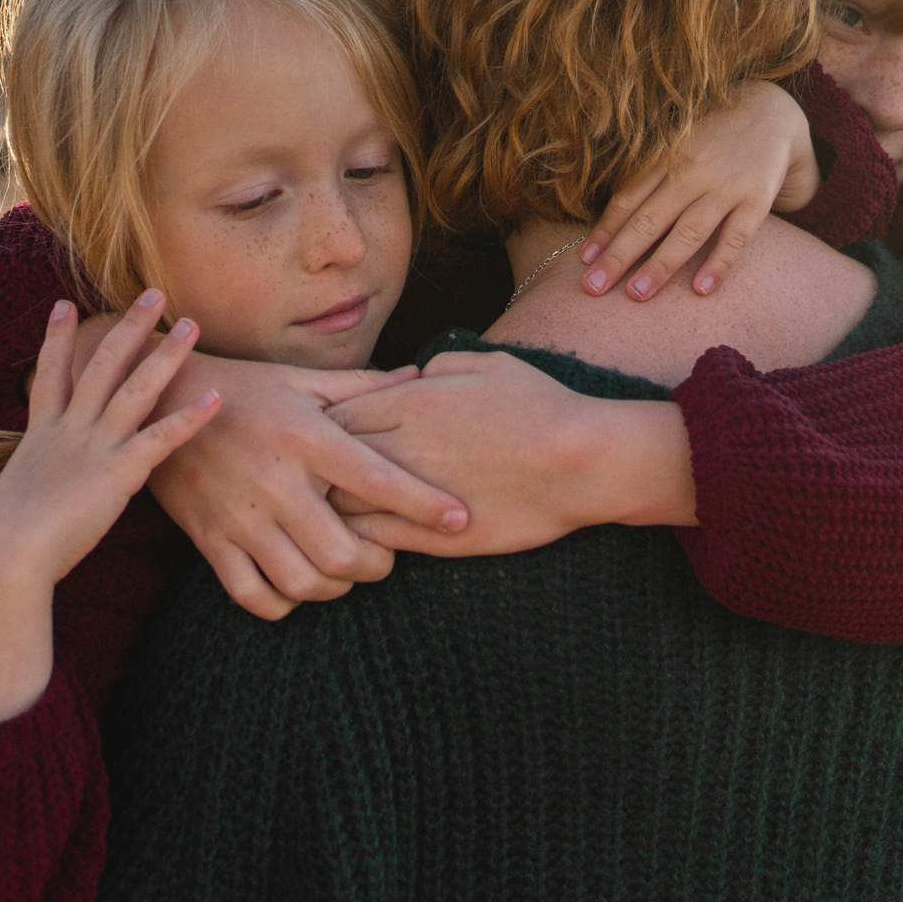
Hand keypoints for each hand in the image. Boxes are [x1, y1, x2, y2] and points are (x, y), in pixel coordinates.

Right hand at [0, 294, 218, 722]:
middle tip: (153, 293)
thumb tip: (35, 496)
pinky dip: (189, 418)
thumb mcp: (15, 500)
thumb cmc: (6, 543)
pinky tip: (216, 398)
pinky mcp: (117, 472)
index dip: (57, 339)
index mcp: (40, 435)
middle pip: (101, 365)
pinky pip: (160, 438)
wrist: (4, 553)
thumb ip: (34, 487)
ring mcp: (94, 446)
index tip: (63, 305)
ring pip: (135, 388)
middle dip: (128, 327)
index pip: (50, 376)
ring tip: (192, 325)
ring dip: (166, 354)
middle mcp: (68, 430)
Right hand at [147, 353, 469, 620]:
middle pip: (342, 554)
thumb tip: (418, 375)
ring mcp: (239, 517)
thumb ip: (362, 387)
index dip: (424, 505)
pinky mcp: (210, 541)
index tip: (460, 520)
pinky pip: (251, 595)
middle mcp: (274, 482)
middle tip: (386, 557)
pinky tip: (298, 585)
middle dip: (377, 566)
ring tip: (345, 572)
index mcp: (305, 438)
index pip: (377, 480)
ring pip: (301, 583)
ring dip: (335, 588)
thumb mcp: (302, 381)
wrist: (160, 401)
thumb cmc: (245, 389)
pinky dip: (283, 603)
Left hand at [322, 352, 695, 556]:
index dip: (326, 427)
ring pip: (341, 503)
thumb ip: (440, 365)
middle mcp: (404, 446)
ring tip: (336, 507)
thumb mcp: (490, 364)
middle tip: (320, 476)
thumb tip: (413, 374)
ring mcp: (416, 494)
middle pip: (326, 459)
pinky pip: (375, 537)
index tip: (332, 436)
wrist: (583, 461)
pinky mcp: (436, 536)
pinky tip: (365, 534)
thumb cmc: (542, 406)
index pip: (335, 414)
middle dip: (318, 467)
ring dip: (333, 504)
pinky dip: (361, 535)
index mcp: (411, 400)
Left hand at [578, 79, 817, 300]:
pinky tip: (700, 290)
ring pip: (688, 231)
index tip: (584, 261)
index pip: (628, 199)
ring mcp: (726, 187)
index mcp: (666, 159)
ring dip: (661, 265)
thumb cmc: (711, 139)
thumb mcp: (676, 145)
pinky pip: (736, 238)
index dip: (604, 230)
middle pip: (650, 219)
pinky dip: (719, 263)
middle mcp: (692, 172)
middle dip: (619, 255)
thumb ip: (648, 177)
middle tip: (594, 288)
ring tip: (637, 294)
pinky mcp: (756, 200)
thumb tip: (609, 222)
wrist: (771, 113)